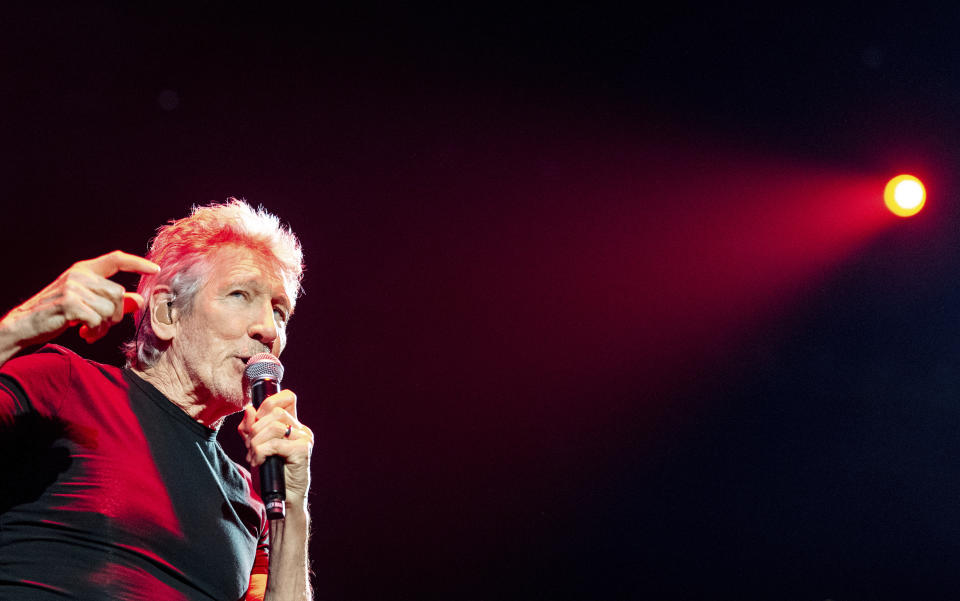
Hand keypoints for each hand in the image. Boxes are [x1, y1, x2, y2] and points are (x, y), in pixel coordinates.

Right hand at [1, 250, 159, 348]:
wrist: (24, 324)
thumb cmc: (58, 313)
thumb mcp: (87, 303)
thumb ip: (112, 300)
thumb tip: (140, 300)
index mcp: (84, 270)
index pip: (115, 259)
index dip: (137, 263)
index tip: (155, 269)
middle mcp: (79, 275)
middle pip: (119, 294)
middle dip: (116, 315)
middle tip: (101, 325)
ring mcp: (73, 288)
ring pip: (110, 309)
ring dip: (104, 326)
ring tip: (90, 330)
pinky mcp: (69, 303)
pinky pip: (98, 320)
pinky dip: (95, 331)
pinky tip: (83, 333)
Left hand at [238, 389, 314, 508]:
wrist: (281, 500)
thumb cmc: (270, 474)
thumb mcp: (255, 447)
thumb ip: (250, 429)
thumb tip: (249, 408)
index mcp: (293, 425)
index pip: (287, 397)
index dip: (268, 403)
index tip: (256, 422)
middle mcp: (301, 429)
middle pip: (275, 411)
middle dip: (255, 429)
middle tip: (250, 447)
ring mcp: (304, 439)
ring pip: (273, 426)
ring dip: (256, 442)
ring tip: (254, 457)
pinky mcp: (303, 451)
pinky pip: (274, 443)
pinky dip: (261, 452)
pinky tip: (260, 461)